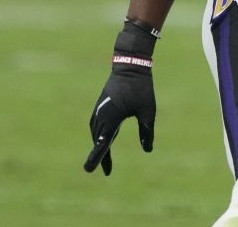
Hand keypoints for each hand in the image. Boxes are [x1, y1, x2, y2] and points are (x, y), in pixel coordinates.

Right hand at [84, 22, 157, 175]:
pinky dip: (99, 135)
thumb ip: (147, 132)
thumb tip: (147, 149)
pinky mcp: (101, 105)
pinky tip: (104, 139)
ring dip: (99, 145)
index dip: (97, 158)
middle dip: (100, 155)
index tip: (89, 170)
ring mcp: (99, 109)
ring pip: (96, 133)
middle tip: (106, 171)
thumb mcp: (148, 112)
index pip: (102, 144)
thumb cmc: (141, 88)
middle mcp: (101, 115)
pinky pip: (97, 124)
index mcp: (111, 118)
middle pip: (99, 141)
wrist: (130, 66)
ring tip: (104, 158)